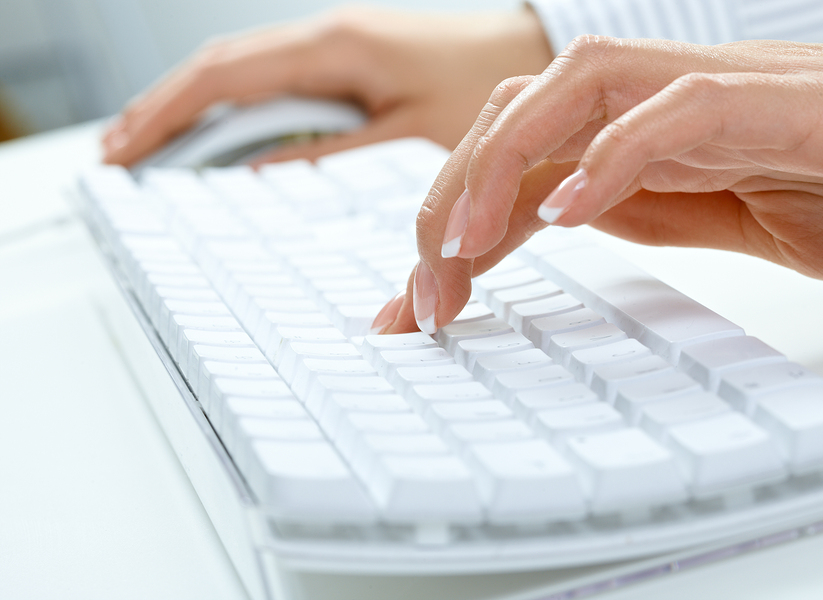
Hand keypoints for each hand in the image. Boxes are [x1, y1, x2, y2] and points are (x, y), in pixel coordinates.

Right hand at [101, 6, 552, 165]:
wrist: (528, 49)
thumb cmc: (486, 83)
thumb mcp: (411, 129)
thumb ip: (335, 150)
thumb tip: (265, 171)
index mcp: (333, 47)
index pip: (225, 77)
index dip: (168, 113)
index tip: (125, 149)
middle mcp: (324, 35)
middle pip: (218, 69)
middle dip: (163, 110)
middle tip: (117, 153)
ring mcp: (331, 45)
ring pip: (239, 71)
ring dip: (191, 107)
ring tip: (148, 146)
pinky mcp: (343, 60)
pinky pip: (271, 80)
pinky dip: (233, 106)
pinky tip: (215, 132)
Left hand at [377, 38, 822, 333]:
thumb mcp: (727, 218)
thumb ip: (646, 205)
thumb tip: (564, 212)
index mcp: (642, 132)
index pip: (517, 161)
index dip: (451, 226)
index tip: (416, 304)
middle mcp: (659, 100)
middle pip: (515, 116)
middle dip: (449, 202)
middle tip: (423, 295)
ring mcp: (711, 91)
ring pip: (571, 88)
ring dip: (501, 167)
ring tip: (464, 247)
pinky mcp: (771, 99)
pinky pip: (673, 111)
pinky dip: (611, 156)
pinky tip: (567, 213)